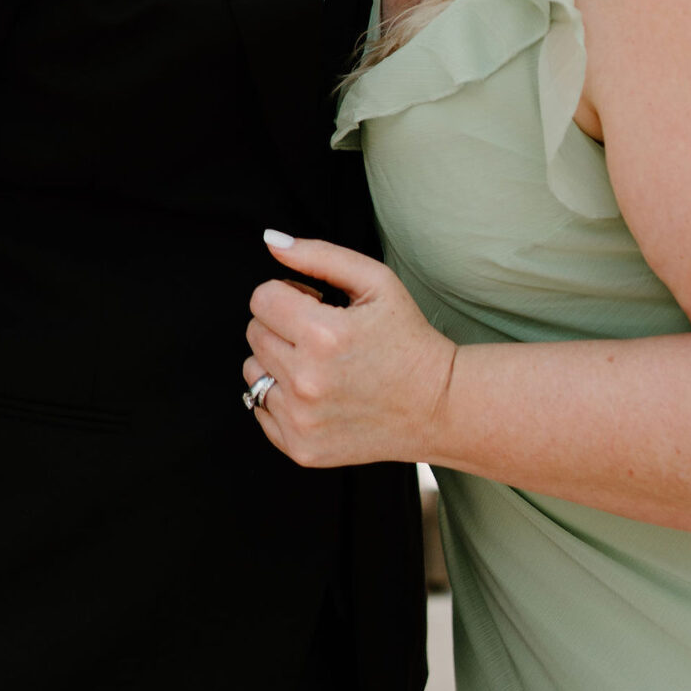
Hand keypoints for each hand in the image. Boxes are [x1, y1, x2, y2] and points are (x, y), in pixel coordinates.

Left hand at [245, 233, 456, 468]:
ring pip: (252, 371)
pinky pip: (260, 410)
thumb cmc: (408, 339)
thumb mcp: (375, 282)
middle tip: (321, 333)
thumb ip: (318, 255)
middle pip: (254, 333)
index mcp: (323, 335)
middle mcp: (306, 381)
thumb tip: (271, 242)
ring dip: (277, 362)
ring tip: (318, 364)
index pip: (261, 298)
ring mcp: (301, 420)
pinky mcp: (301, 448)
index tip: (315, 303)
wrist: (438, 407)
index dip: (288, 293)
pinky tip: (317, 393)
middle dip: (282, 324)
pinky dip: (281, 398)